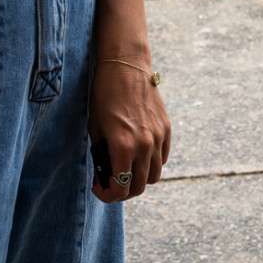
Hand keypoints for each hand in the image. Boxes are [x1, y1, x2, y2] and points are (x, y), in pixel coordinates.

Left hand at [88, 56, 171, 202]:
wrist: (126, 67)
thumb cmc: (105, 96)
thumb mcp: (96, 128)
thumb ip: (103, 155)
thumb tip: (105, 175)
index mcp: (123, 146)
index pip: (120, 187)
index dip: (108, 196)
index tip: (100, 190)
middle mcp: (144, 145)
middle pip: (138, 187)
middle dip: (122, 192)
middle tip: (111, 185)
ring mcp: (158, 138)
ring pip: (153, 176)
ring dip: (139, 179)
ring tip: (126, 171)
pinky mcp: (166, 129)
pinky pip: (163, 158)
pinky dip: (151, 164)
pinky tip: (138, 155)